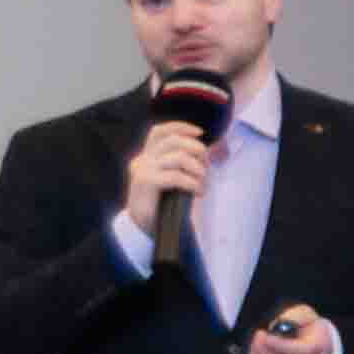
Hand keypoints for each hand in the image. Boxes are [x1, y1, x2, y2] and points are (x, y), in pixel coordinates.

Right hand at [121, 119, 213, 240]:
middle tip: (206, 167)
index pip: (159, 131)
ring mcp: (143, 170)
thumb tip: (210, 149)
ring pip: (179, 157)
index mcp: (147, 155)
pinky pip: (176, 176)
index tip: (201, 133)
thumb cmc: (165, 201)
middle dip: (197, 149)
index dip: (181, 127)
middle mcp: (142, 159)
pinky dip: (193, 183)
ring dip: (198, 169)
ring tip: (203, 182)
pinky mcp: (146, 182)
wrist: (145, 227)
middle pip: (173, 140)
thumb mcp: (174, 176)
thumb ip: (185, 161)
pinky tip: (198, 192)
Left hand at [242, 307, 337, 353]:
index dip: (277, 345)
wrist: (316, 341)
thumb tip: (280, 324)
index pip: (298, 352)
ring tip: (257, 344)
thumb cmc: (307, 326)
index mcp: (319, 345)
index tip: (263, 334)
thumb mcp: (303, 313)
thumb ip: (294, 316)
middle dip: (262, 348)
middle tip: (258, 335)